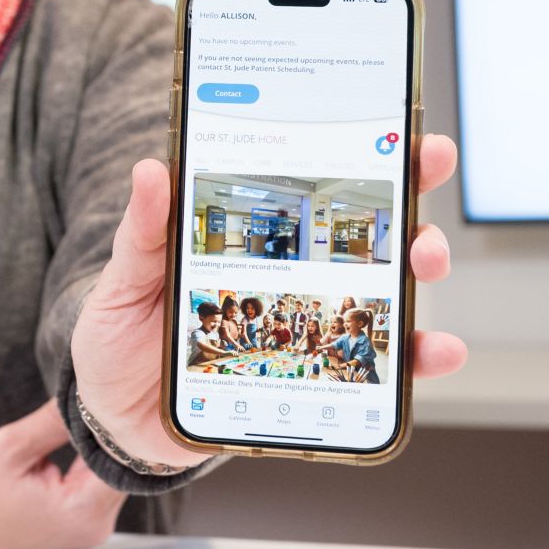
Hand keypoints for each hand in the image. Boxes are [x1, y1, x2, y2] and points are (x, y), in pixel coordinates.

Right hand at [0, 400, 121, 548]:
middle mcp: (96, 526)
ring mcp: (89, 527)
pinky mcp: (79, 521)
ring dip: (98, 442)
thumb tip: (88, 390)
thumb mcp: (11, 447)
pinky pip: (96, 481)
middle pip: (123, 465)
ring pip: (111, 471)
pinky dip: (88, 456)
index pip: (125, 458)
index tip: (108, 388)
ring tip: (81, 408)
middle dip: (109, 429)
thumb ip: (55, 420)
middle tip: (96, 389)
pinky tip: (77, 433)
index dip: (118, 422)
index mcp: (84, 512)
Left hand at [71, 134, 468, 466]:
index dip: (364, 153)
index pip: (315, 183)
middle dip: (410, 199)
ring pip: (384, 289)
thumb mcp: (125, 280)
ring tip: (425, 262)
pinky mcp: (316, 375)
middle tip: (422, 176)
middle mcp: (292, 272)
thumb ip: (144, 232)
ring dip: (419, 271)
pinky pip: (376, 364)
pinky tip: (432, 348)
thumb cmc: (123, 339)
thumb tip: (152, 170)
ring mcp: (308, 322)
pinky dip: (413, 356)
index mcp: (250, 237)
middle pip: (366, 229)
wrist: (116, 419)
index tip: (402, 129)